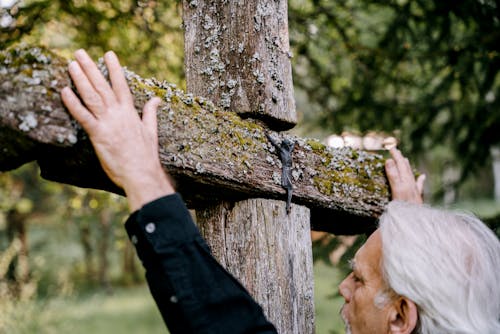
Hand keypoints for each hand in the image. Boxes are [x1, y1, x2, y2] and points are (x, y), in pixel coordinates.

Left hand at [61, 49, 173, 210]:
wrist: (142, 173)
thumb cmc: (146, 156)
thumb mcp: (151, 131)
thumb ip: (151, 113)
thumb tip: (158, 99)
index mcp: (130, 112)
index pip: (121, 85)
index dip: (114, 69)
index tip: (108, 54)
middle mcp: (118, 114)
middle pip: (103, 86)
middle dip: (91, 68)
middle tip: (80, 53)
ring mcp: (108, 123)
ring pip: (92, 96)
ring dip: (81, 79)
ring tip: (72, 64)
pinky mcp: (98, 135)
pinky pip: (83, 116)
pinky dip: (73, 103)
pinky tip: (64, 91)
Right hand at [385, 148, 424, 203]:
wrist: (415, 223)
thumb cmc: (404, 208)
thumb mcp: (396, 190)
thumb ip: (393, 175)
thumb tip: (389, 160)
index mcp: (404, 182)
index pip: (399, 165)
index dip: (395, 156)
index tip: (390, 148)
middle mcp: (410, 185)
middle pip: (405, 169)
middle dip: (400, 159)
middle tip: (395, 150)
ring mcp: (414, 192)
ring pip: (411, 175)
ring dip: (407, 166)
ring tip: (405, 159)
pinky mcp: (417, 199)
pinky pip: (419, 186)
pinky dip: (420, 180)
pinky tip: (422, 177)